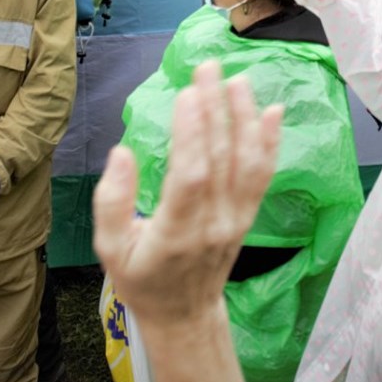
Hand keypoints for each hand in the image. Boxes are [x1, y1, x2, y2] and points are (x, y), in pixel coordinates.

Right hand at [92, 60, 282, 325]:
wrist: (185, 313)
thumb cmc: (142, 279)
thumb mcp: (110, 250)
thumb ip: (111, 202)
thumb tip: (121, 153)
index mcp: (177, 232)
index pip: (191, 176)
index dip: (193, 135)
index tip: (188, 94)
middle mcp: (214, 223)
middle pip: (221, 159)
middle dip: (216, 109)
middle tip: (208, 67)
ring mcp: (236, 218)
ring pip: (248, 163)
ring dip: (245, 118)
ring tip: (238, 79)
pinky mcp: (248, 214)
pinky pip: (263, 175)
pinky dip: (270, 142)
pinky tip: (271, 111)